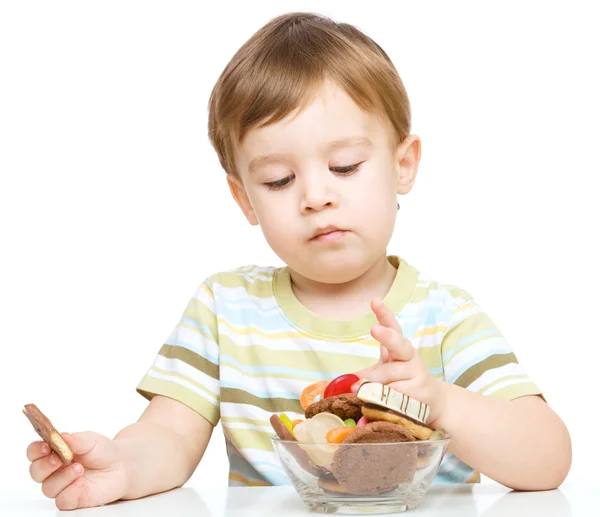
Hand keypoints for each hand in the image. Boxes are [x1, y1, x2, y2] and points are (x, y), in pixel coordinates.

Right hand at [27, 431, 130, 509]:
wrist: (121, 465)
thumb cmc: (102, 451)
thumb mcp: (91, 440)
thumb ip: (76, 440)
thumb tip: (61, 436)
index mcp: (54, 452)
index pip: (35, 452)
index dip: (36, 450)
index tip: (46, 447)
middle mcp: (54, 470)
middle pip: (36, 471)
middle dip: (44, 466)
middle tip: (58, 460)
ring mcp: (62, 486)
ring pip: (48, 488)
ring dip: (62, 478)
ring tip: (79, 469)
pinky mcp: (72, 499)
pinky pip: (62, 501)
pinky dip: (69, 492)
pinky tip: (81, 484)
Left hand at [352, 298, 444, 422]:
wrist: (433, 403)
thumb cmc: (402, 384)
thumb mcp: (384, 373)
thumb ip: (366, 374)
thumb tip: (342, 383)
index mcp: (399, 348)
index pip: (393, 327)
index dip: (384, 314)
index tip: (374, 301)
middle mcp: (410, 356)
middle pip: (399, 343)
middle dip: (387, 336)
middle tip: (375, 328)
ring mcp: (417, 372)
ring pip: (390, 374)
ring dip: (373, 382)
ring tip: (358, 389)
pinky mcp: (421, 391)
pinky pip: (397, 393)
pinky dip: (384, 398)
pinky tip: (379, 402)